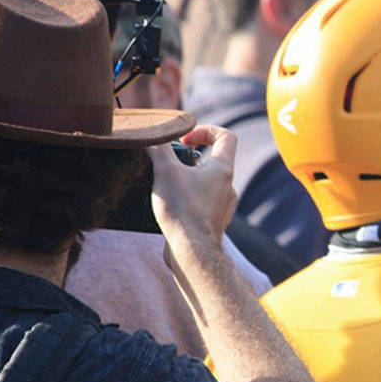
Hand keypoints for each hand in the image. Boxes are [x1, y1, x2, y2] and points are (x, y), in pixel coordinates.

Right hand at [148, 125, 237, 245]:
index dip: (206, 130)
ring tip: (166, 185)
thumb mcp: (165, 171)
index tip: (185, 140)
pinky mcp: (213, 222)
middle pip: (214, 160)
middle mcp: (228, 186)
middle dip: (190, 158)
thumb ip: (159, 149)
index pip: (226, 136)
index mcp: (222, 169)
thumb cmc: (182, 210)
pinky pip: (202, 203)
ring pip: (207, 183)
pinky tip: (170, 206)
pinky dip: (188, 199)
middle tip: (170, 164)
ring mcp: (223, 205)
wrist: (192, 251)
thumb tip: (152, 137)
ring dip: (188, 180)